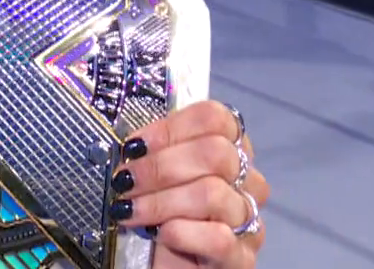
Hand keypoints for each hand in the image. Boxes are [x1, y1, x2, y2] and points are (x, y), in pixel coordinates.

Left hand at [113, 100, 267, 266]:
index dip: (171, 128)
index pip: (216, 118)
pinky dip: (181, 233)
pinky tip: (160, 234)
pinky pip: (219, 237)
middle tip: (125, 181)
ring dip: (160, 202)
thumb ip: (153, 152)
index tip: (135, 146)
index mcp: (228, 149)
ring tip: (130, 210)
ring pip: (213, 194)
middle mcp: (246, 181)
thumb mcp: (153, 177)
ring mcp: (248, 220)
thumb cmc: (157, 216)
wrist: (157, 263)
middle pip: (216, 153)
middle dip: (160, 167)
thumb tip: (131, 143)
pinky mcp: (242, 257)